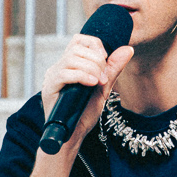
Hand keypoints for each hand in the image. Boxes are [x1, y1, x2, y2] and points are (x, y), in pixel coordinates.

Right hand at [38, 32, 133, 154]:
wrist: (73, 136)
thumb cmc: (85, 113)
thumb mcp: (103, 88)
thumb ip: (113, 68)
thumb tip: (127, 48)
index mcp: (71, 64)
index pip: (80, 40)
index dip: (95, 46)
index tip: (105, 61)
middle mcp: (59, 67)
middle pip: (77, 47)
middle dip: (97, 60)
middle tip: (103, 78)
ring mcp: (53, 76)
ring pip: (71, 58)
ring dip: (91, 68)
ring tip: (98, 83)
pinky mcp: (49, 87)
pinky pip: (64, 73)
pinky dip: (82, 76)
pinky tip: (91, 84)